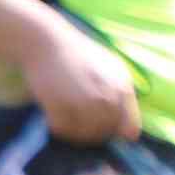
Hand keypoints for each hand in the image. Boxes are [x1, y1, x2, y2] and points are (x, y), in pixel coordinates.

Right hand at [25, 10, 143, 144]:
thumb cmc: (77, 53)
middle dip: (92, 132)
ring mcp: (83, 103)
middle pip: (104, 134)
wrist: (45, 40)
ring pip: (84, 135)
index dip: (116, 132)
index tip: (102, 126)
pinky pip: (62, 129)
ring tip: (64, 119)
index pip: (129, 130)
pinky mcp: (59, 104)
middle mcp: (106, 99)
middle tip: (77, 122)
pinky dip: (56, 126)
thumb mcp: (111, 68)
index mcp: (122, 90)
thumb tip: (125, 126)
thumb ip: (121, 93)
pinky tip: (51, 116)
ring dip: (74, 132)